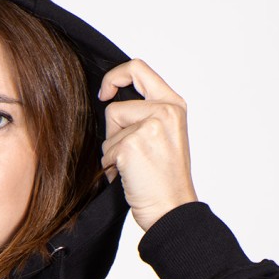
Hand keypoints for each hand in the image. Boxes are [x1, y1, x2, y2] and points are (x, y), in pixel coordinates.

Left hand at [98, 60, 198, 232]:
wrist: (172, 209)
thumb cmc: (165, 180)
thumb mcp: (166, 135)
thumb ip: (148, 113)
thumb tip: (111, 99)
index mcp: (174, 104)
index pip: (139, 68)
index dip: (115, 77)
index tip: (104, 93)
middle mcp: (165, 111)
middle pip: (116, 107)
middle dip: (113, 132)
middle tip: (130, 153)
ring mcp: (149, 127)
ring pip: (109, 130)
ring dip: (113, 152)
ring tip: (134, 168)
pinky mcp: (131, 145)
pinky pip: (106, 151)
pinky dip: (111, 167)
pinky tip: (129, 177)